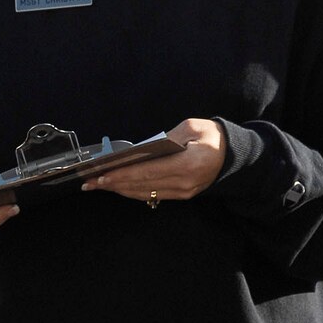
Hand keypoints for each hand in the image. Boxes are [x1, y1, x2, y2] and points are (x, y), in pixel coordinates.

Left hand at [83, 118, 226, 205]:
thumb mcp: (191, 127)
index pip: (148, 171)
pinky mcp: (182, 195)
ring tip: (97, 185)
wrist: (232, 154)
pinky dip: (132, 191)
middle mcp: (184, 183)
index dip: (122, 174)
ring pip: (144, 193)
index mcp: (188, 164)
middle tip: (90, 182)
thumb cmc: (211, 136)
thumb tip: (141, 150)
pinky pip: (152, 195)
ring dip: (119, 189)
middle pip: (142, 185)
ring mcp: (183, 192)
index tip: (102, 175)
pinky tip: (117, 187)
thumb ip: (167, 138)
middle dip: (113, 183)